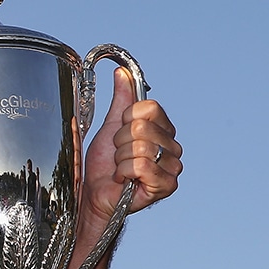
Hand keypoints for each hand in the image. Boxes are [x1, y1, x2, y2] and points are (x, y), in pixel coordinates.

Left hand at [82, 66, 182, 222]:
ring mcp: (173, 167)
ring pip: (140, 147)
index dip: (126, 120)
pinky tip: (124, 180)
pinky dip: (124, 172)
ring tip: (121, 169)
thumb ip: (121, 100)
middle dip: (120, 142)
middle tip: (118, 155)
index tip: (120, 133)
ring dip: (121, 159)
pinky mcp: (167, 184)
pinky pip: (141, 165)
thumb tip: (122, 73)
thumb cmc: (103, 165)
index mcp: (163, 130)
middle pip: (142, 127)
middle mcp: (173, 147)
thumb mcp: (110, 127)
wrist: (95, 195)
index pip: (149, 107)